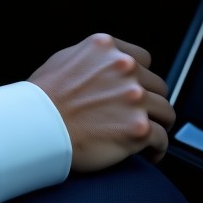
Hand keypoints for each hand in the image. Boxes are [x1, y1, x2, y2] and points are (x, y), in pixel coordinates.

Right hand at [28, 33, 175, 171]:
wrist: (37, 125)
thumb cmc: (44, 95)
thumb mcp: (66, 59)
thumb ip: (93, 58)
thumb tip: (106, 66)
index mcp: (106, 48)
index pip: (143, 59)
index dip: (140, 77)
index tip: (137, 89)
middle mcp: (124, 68)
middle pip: (158, 86)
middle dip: (150, 100)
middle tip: (140, 114)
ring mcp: (134, 97)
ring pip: (166, 111)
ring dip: (158, 123)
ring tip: (149, 135)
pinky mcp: (138, 128)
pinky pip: (163, 139)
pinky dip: (158, 149)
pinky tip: (149, 154)